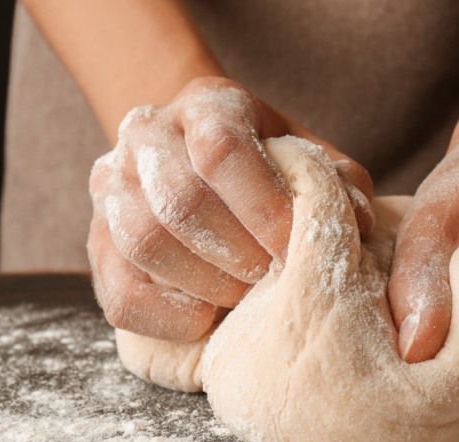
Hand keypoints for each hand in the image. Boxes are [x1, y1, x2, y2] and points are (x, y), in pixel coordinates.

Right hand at [88, 77, 373, 340]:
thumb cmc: (267, 167)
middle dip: (237, 253)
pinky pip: (118, 292)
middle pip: (179, 200)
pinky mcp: (96, 241)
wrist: (198, 159)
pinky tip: (206, 319)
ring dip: (205, 282)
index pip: (222, 150)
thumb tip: (361, 220)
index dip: (263, 207)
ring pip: (143, 242)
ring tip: (242, 296)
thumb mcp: (306, 158)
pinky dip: (166, 316)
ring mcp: (112, 185)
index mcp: (206, 104)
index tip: (294, 248)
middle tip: (272, 278)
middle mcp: (147, 134)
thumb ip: (337, 182)